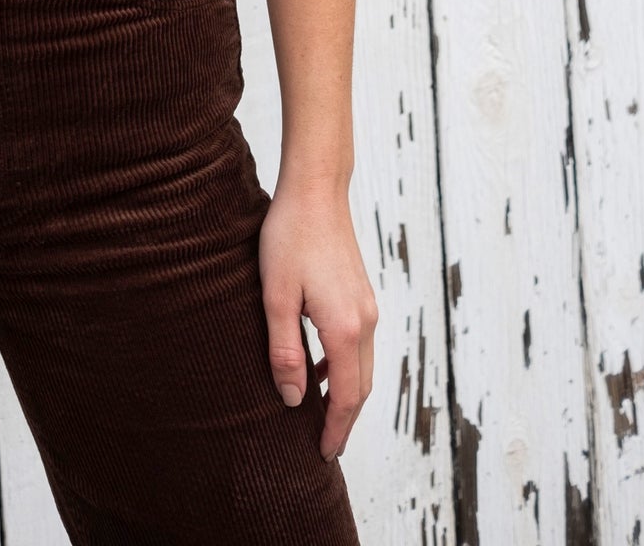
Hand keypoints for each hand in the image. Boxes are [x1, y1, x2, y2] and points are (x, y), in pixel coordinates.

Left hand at [258, 178, 377, 460]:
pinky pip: (358, 344)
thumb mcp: (276, 297)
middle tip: (325, 446)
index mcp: (345, 329)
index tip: (324, 455)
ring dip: (345, 394)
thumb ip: (284, 351)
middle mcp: (365, 322)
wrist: (316, 189)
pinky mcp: (360, 294)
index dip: (335, 430)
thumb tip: (292, 399)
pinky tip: (319, 367)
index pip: (346, 397)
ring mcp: (367, 306)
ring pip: (362, 366)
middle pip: (361, 388)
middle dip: (344, 420)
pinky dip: (344, 367)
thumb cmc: (290, 236)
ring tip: (319, 414)